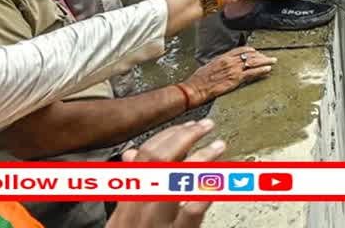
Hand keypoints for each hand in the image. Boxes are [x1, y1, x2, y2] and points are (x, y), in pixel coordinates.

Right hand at [107, 119, 223, 227]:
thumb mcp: (124, 215)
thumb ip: (131, 184)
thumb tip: (132, 152)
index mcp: (127, 200)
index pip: (145, 156)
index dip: (169, 136)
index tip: (188, 125)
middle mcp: (137, 208)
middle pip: (159, 160)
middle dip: (185, 137)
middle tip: (206, 126)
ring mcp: (156, 222)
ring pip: (176, 180)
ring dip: (202, 158)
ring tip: (220, 145)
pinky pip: (191, 210)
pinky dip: (205, 191)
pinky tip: (219, 179)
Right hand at [181, 45, 276, 104]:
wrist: (195, 88)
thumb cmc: (198, 80)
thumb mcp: (209, 66)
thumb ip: (219, 64)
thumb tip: (223, 65)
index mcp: (223, 57)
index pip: (241, 50)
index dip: (251, 50)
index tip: (257, 52)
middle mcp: (230, 61)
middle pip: (250, 55)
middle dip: (261, 56)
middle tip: (270, 57)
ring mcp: (234, 70)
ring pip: (253, 63)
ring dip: (265, 61)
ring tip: (273, 61)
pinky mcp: (236, 79)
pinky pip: (252, 73)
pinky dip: (261, 71)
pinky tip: (268, 70)